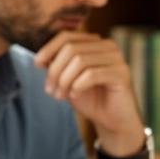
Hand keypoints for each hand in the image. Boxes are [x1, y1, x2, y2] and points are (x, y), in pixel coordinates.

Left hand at [34, 33, 144, 152]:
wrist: (113, 122)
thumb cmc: (92, 100)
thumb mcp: (69, 80)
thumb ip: (58, 67)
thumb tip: (41, 58)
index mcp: (95, 43)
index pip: (67, 37)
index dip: (49, 49)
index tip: (38, 64)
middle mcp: (108, 46)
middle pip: (71, 49)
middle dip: (55, 70)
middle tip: (50, 90)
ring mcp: (116, 59)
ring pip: (80, 61)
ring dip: (64, 81)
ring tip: (60, 96)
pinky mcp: (121, 74)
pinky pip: (92, 74)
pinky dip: (78, 85)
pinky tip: (75, 95)